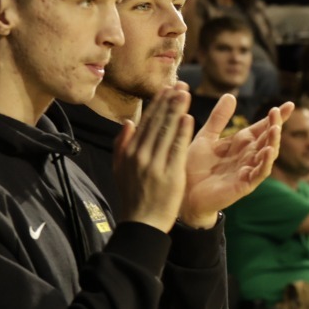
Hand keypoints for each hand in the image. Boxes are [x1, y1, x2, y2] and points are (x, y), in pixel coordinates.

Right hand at [113, 84, 194, 232]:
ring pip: (166, 131)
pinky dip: (181, 132)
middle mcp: (140, 155)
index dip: (157, 104)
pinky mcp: (169, 174)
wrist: (142, 224)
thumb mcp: (121, 170)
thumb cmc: (134, 197)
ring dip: (176, 110)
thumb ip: (122, 145)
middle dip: (168, 101)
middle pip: (156, 123)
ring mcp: (154, 164)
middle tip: (180, 84)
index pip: (146, 123)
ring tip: (185, 93)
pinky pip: (176, 149)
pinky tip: (187, 117)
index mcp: (130, 152)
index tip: (167, 89)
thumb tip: (128, 122)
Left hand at [181, 100, 291, 226]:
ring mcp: (248, 170)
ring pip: (268, 155)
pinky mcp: (245, 185)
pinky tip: (268, 151)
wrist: (183, 194)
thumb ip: (219, 118)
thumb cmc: (193, 167)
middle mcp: (248, 155)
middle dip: (275, 125)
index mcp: (241, 143)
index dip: (276, 117)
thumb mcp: (205, 137)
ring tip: (275, 129)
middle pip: (268, 139)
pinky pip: (259, 173)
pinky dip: (265, 163)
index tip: (290, 104)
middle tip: (277, 112)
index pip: (263, 127)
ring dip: (273, 142)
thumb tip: (231, 95)